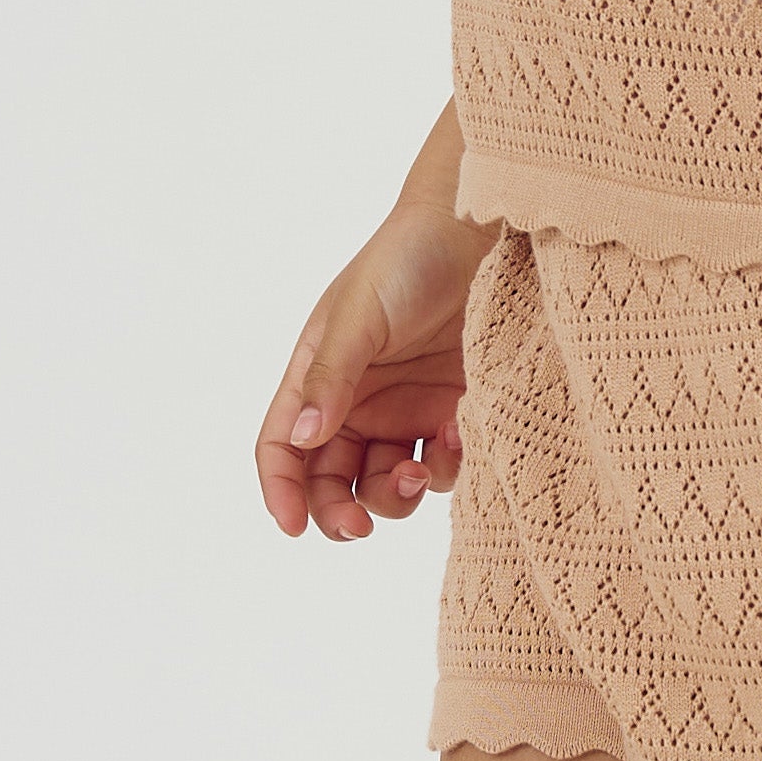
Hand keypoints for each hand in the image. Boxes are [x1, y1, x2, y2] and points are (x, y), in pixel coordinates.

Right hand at [258, 185, 490, 542]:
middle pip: (332, 482)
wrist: (480, 232)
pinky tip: (460, 434)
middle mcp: (357, 405)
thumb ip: (330, 377)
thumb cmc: (406, 259)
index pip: (282, 448)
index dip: (281, 490)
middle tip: (359, 528)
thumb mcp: (358, 315)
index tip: (294, 526)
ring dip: (397, 495)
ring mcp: (407, 413)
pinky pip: (444, 467)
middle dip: (339, 512)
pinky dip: (449, 467)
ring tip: (420, 472)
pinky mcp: (455, 415)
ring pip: (388, 487)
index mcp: (317, 380)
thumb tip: (302, 438)